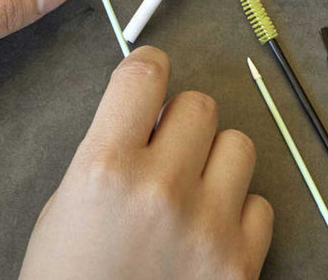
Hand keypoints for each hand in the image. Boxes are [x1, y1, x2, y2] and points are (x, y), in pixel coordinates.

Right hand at [20, 46, 273, 278]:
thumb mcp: (66, 206)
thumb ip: (110, 150)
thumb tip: (150, 115)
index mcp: (105, 169)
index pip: (144, 75)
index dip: (148, 66)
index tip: (151, 73)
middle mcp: (160, 190)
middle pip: (199, 104)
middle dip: (182, 120)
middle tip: (168, 148)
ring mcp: (207, 228)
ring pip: (239, 144)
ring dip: (216, 159)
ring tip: (194, 190)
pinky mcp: (240, 265)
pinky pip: (261, 204)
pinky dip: (239, 212)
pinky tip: (211, 233)